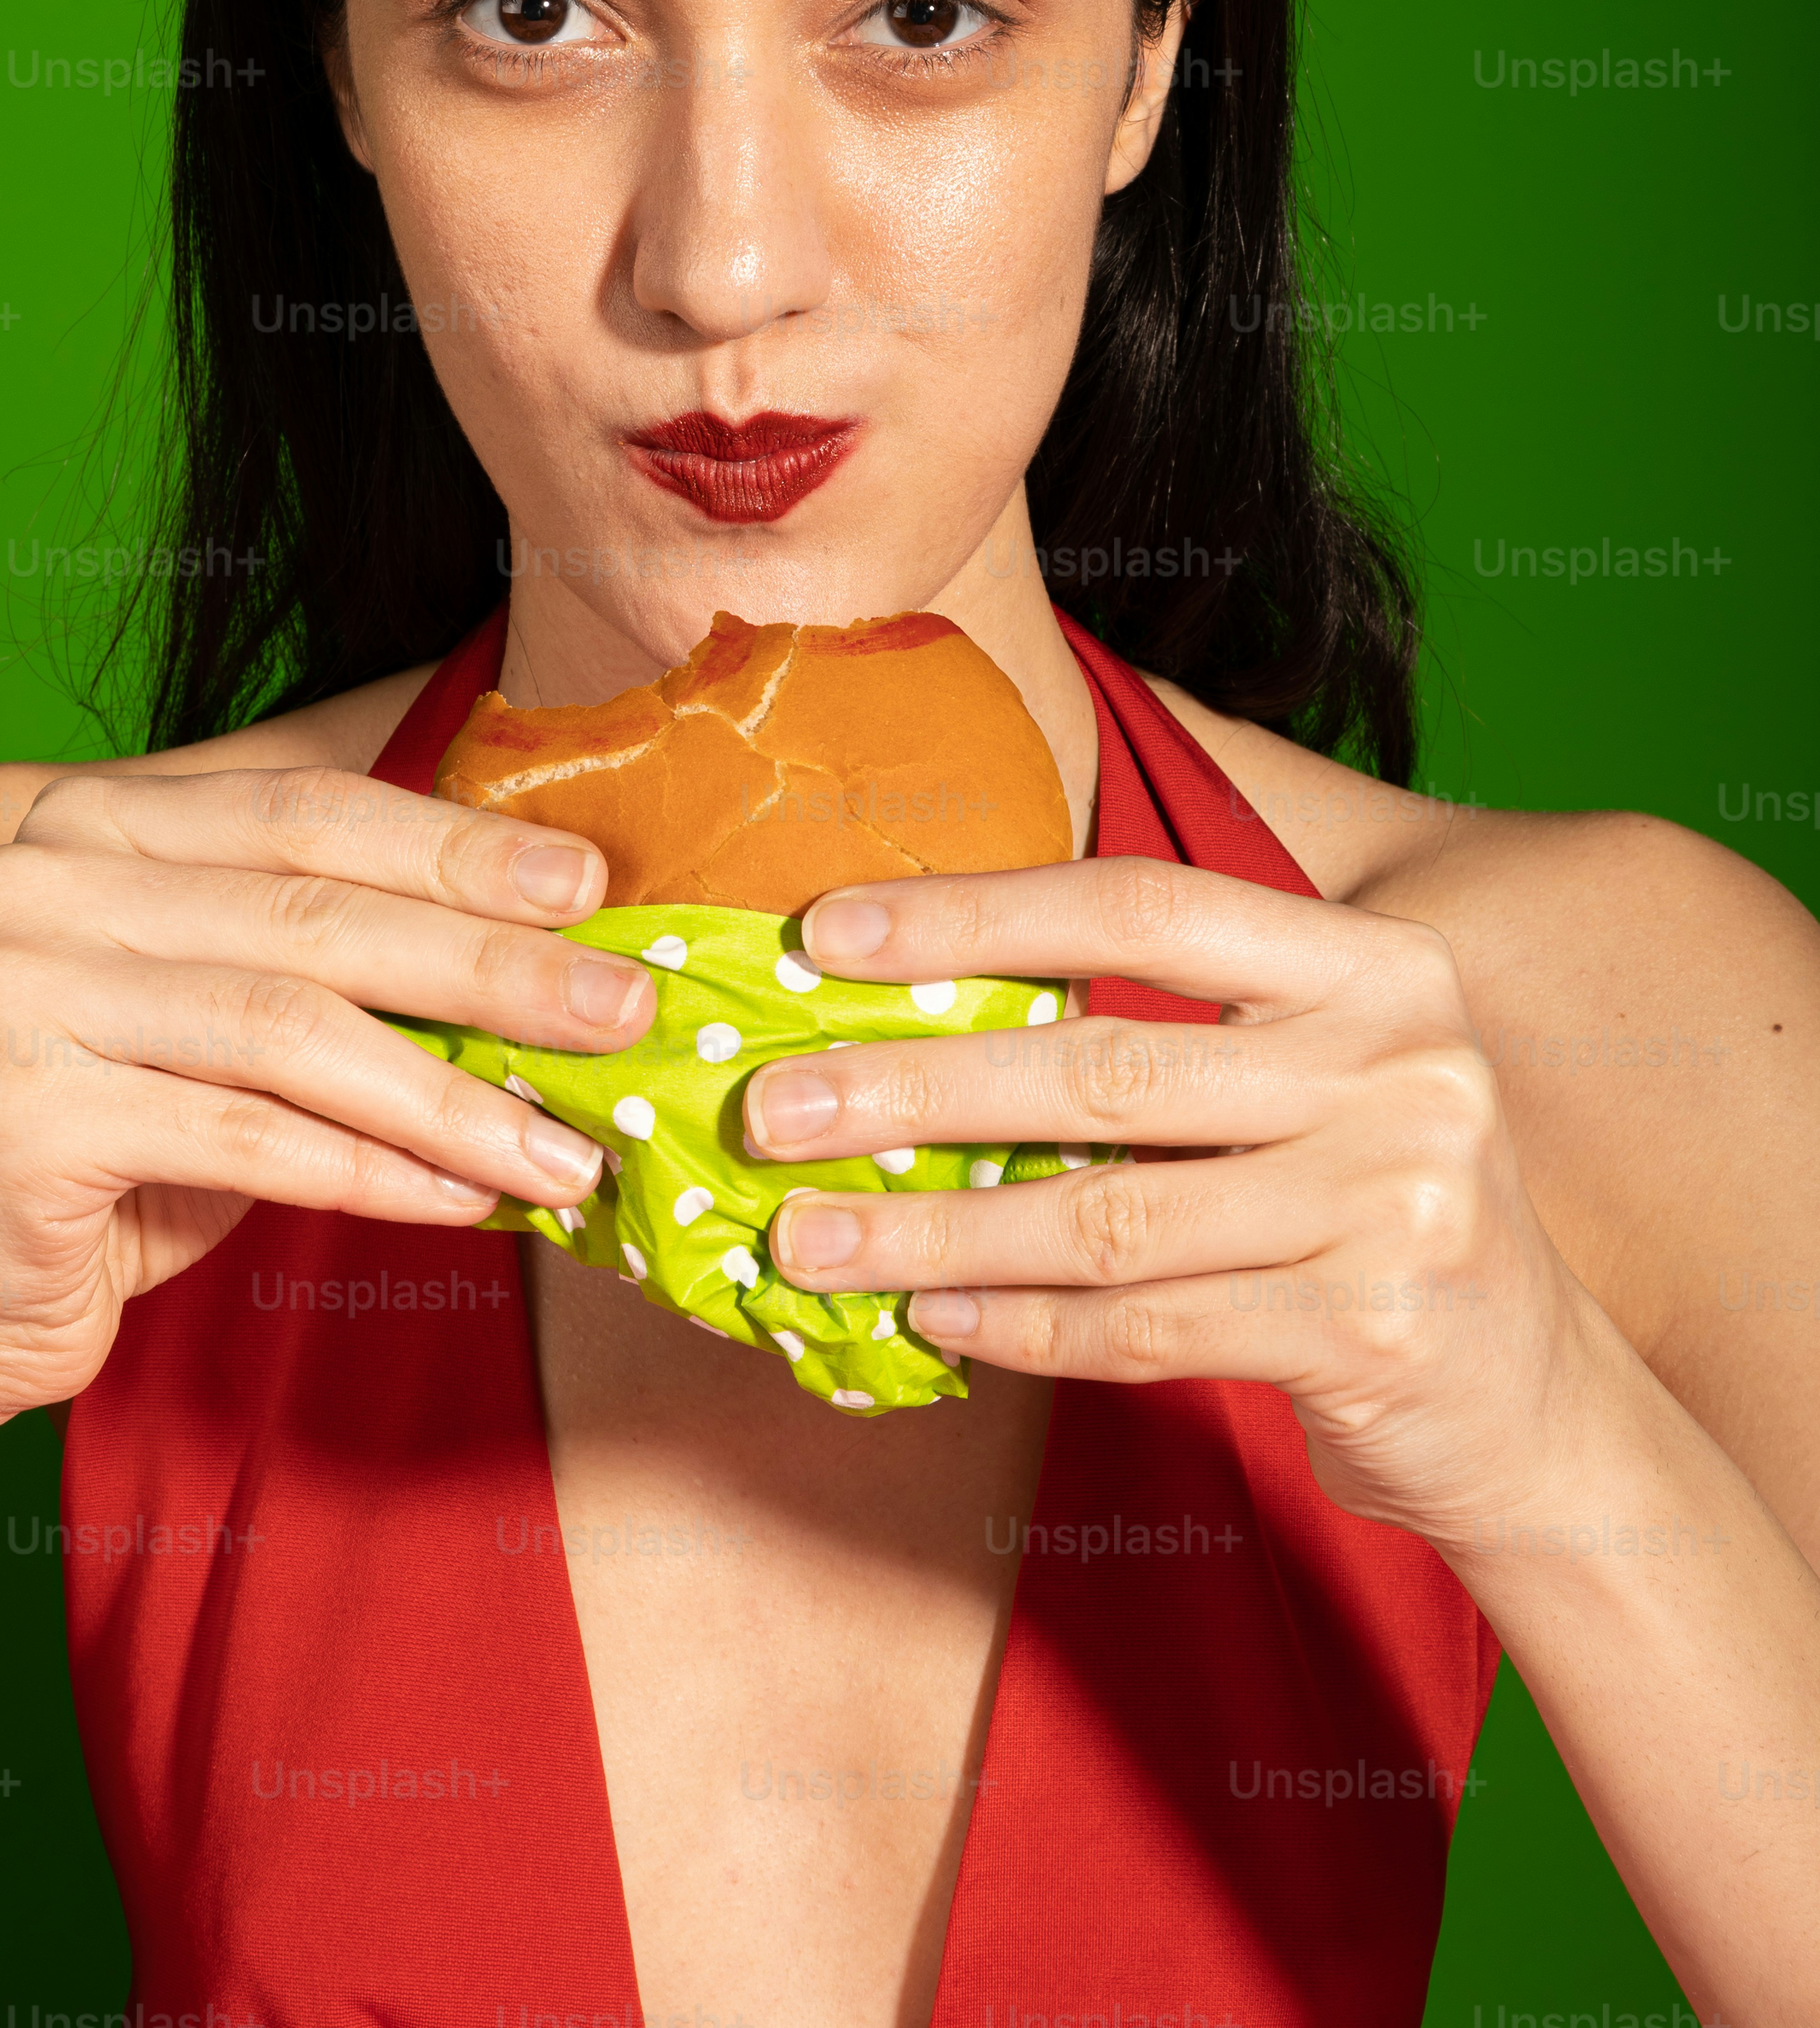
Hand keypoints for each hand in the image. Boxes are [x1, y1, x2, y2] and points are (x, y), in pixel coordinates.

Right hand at [0, 767, 647, 1442]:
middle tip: (622, 1011)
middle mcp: (40, 877)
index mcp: (98, 821)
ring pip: (294, 1032)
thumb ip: (346, 956)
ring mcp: (15, 985)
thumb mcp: (238, 1018)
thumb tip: (559, 937)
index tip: (595, 888)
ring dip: (454, 1099)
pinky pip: (248, 1137)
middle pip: (318, 915)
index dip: (460, 848)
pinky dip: (377, 1173)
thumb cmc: (130, 1142)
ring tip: (568, 1151)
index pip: (312, 813)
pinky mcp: (20, 1108)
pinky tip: (471, 1202)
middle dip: (493, 967)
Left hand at [744, 857, 1622, 1544]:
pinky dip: (1019, 1323)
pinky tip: (928, 1313)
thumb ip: (1174, 1029)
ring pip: (1105, 1215)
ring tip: (809, 1236)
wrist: (1535, 1404)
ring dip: (934, 1229)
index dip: (980, 913)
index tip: (830, 933)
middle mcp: (1402, 1067)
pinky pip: (1145, 1325)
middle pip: (1104, 1067)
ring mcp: (1399, 1203)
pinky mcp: (1372, 1332)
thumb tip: (920, 1007)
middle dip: (914, 1087)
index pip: (1145, 905)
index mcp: (1373, 970)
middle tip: (773, 1105)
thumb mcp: (1317, 1080)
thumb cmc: (1373, 1210)